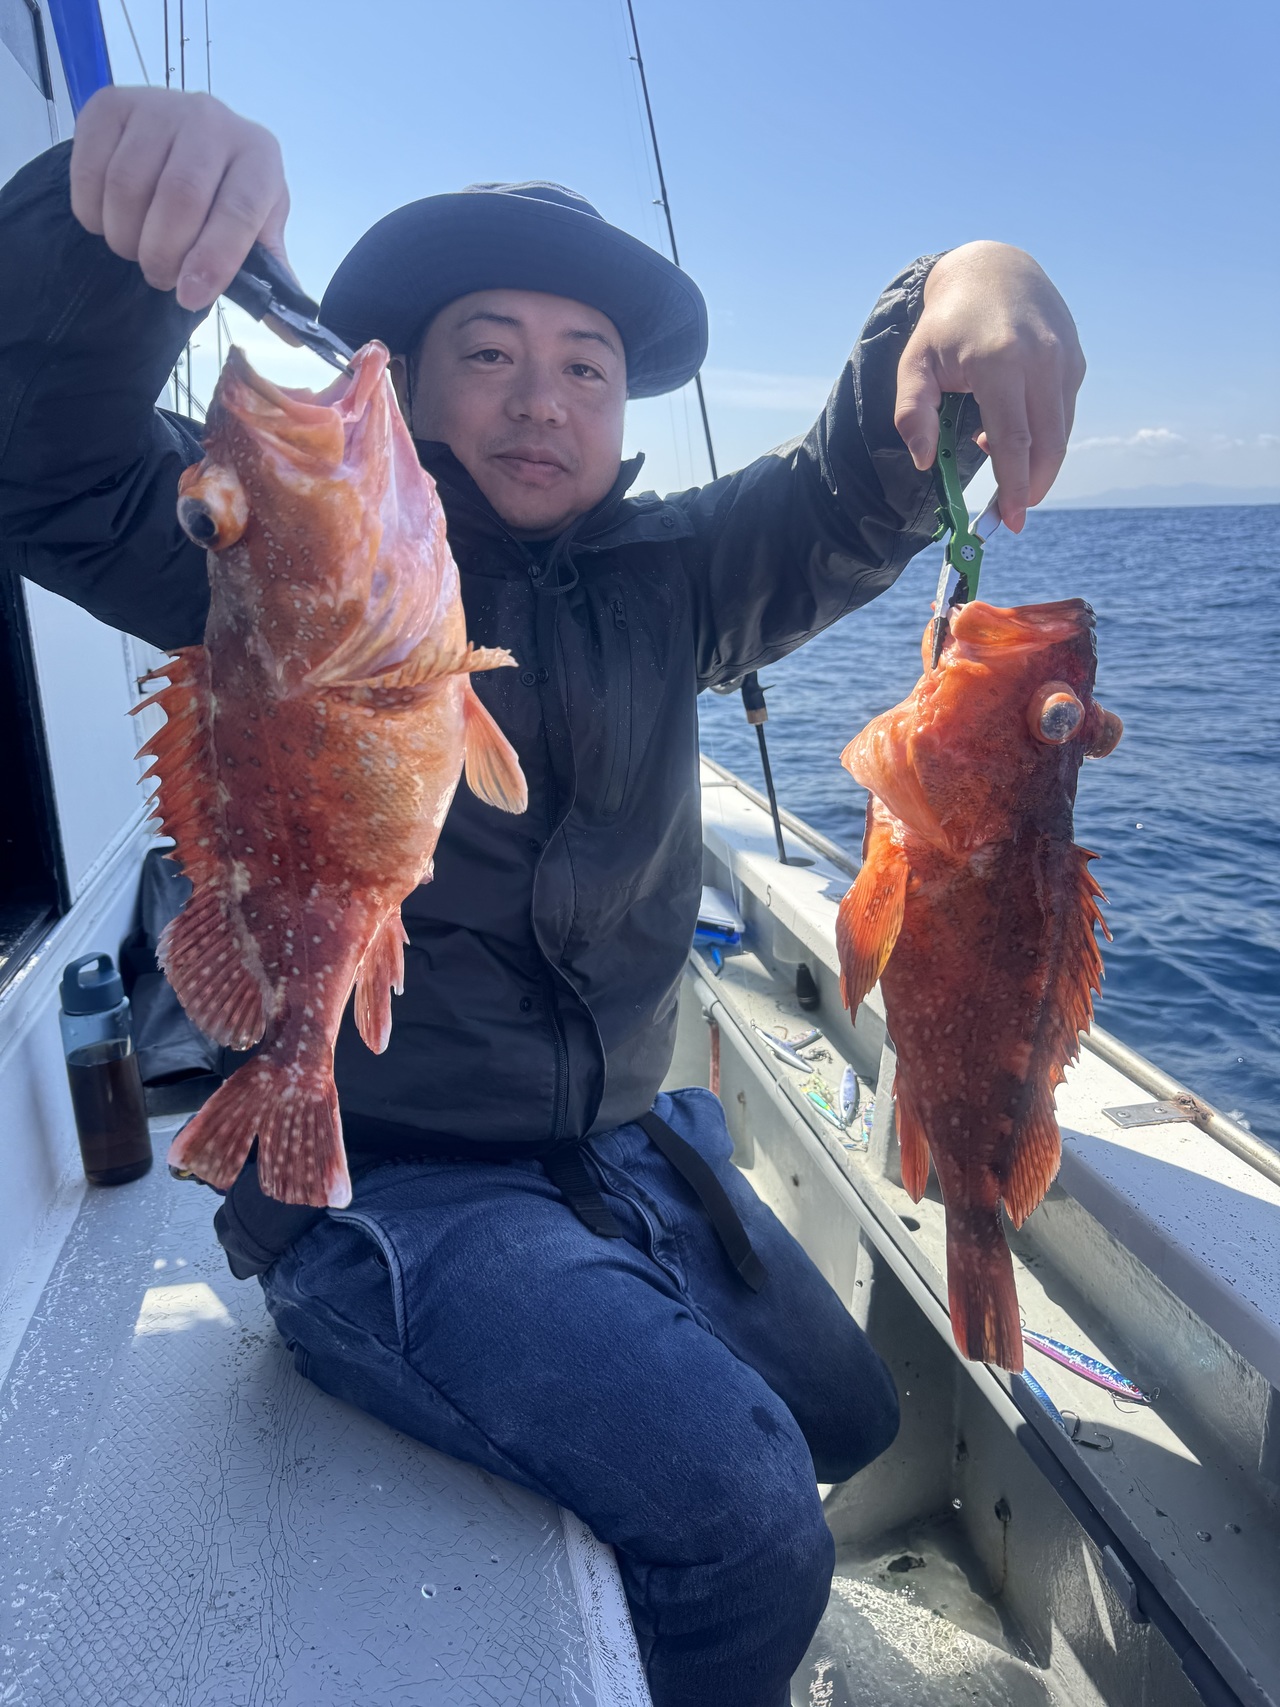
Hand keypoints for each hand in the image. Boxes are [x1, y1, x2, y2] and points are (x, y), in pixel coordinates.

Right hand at [70, 86, 289, 312]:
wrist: (184, 140)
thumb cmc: (226, 193)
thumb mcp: (257, 228)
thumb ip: (269, 276)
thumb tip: (291, 335)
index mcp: (258, 155)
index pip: (238, 210)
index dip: (213, 259)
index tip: (190, 297)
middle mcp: (211, 120)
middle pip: (179, 196)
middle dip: (163, 254)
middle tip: (161, 278)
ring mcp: (158, 106)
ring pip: (127, 184)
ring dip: (125, 236)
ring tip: (136, 249)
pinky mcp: (111, 104)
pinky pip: (90, 168)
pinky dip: (92, 211)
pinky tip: (107, 221)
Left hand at [895, 242, 1084, 532]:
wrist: (994, 271)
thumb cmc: (947, 324)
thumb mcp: (914, 361)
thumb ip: (912, 412)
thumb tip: (923, 461)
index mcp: (1000, 361)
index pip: (1014, 439)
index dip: (1014, 485)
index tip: (1010, 519)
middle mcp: (1041, 359)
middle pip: (1047, 444)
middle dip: (1033, 489)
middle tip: (1012, 517)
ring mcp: (1064, 359)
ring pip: (1060, 433)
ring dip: (1039, 467)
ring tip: (1008, 478)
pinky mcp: (1076, 361)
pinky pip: (1063, 414)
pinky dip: (1044, 438)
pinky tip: (1013, 437)